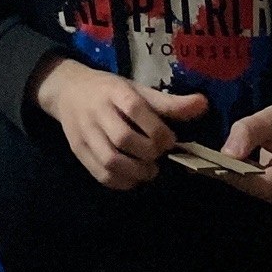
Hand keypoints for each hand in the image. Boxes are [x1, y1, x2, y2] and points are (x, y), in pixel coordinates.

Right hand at [30, 56, 207, 189]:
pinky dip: (121, 182)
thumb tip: (203, 104)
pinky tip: (132, 177)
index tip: (170, 140)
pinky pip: (100, 174)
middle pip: (123, 138)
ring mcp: (84, 133)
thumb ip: (169, 103)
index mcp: (114, 92)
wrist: (67, 90)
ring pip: (110, 160)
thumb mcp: (137, 89)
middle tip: (158, 156)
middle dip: (148, 153)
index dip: (157, 130)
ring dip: (136, 172)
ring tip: (148, 171)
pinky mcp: (78, 150)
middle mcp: (96, 111)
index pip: (135, 110)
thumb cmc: (109, 91)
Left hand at [223, 92, 271, 206]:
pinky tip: (237, 166)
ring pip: (261, 193)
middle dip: (235, 177)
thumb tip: (227, 155)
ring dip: (242, 179)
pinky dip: (250, 180)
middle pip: (261, 191)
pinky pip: (266, 192)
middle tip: (208, 162)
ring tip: (220, 162)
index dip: (237, 177)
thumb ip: (247, 133)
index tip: (212, 165)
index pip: (263, 184)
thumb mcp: (269, 116)